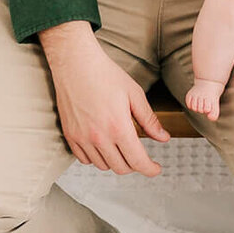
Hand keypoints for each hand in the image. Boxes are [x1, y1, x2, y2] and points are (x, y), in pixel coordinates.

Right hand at [46, 33, 169, 175]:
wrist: (76, 63)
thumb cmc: (105, 74)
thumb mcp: (134, 94)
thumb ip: (149, 120)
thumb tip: (163, 138)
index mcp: (118, 127)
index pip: (137, 161)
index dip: (150, 169)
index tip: (155, 168)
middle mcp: (99, 137)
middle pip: (121, 167)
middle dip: (135, 165)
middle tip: (140, 155)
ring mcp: (82, 138)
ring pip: (103, 166)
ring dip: (115, 161)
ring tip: (121, 147)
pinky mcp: (70, 135)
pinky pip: (84, 159)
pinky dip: (96, 158)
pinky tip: (103, 146)